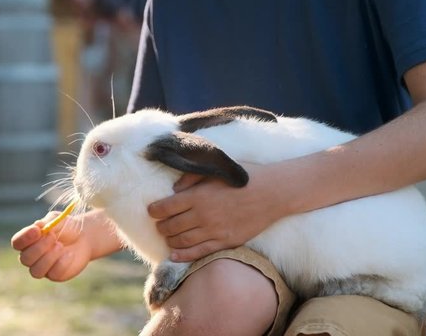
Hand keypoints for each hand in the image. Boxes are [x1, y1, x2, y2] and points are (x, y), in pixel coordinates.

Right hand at [11, 212, 91, 281]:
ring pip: (36, 271)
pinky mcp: (55, 275)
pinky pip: (53, 274)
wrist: (83, 238)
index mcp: (28, 241)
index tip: (37, 230)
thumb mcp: (58, 220)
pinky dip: (62, 263)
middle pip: (25, 259)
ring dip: (48, 258)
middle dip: (39, 247)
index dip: (24, 238)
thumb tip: (38, 225)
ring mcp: (42, 267)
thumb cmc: (67, 227)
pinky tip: (70, 254)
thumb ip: (48, 222)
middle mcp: (32, 256)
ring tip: (60, 246)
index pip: (17, 242)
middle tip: (53, 236)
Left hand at [148, 163, 290, 261]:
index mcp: (198, 196)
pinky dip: (183, 256)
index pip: (165, 207)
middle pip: (171, 226)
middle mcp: (203, 215)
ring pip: (181, 241)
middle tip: (159, 225)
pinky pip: (199, 252)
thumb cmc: (244, 177)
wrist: (273, 192)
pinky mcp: (226, 242)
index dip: (154, 210)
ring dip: (170, 240)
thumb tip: (174, 189)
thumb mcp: (216, 170)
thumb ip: (191, 177)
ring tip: (167, 236)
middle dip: (161, 226)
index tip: (152, 210)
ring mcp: (214, 231)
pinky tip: (174, 255)